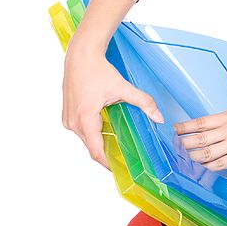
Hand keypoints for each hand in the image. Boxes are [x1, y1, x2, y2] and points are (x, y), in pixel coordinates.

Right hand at [62, 43, 163, 170]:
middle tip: (125, 157)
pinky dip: (94, 132)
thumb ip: (143, 102)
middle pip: (91, 146)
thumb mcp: (123, 87)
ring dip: (101, 141)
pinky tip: (108, 130)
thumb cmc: (97, 70)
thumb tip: (159, 117)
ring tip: (118, 144)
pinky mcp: (68, 114)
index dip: (108, 163)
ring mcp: (68, 119)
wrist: (80, 56)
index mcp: (84, 119)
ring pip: (86, 139)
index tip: (120, 169)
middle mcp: (72, 122)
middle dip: (107, 152)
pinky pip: (82, 130)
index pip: (95, 151)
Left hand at [173, 65, 226, 170]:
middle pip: (198, 138)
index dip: (184, 127)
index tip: (175, 130)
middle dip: (184, 143)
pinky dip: (209, 166)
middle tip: (176, 147)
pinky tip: (205, 166)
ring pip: (205, 153)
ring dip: (194, 157)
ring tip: (188, 158)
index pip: (201, 122)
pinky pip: (219, 164)